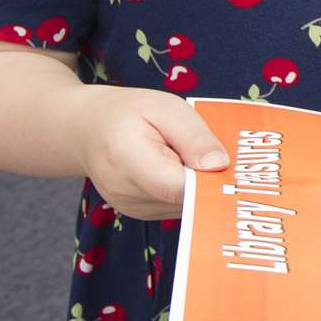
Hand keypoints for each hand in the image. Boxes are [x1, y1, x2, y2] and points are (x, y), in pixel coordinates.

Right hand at [73, 86, 227, 219]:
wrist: (87, 129)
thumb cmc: (129, 112)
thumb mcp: (166, 108)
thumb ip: (193, 137)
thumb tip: (219, 166)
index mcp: (127, 161)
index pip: (177, 186)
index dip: (209, 181)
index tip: (233, 169)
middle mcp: (126, 193)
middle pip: (185, 198)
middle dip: (208, 180)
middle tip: (222, 155)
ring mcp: (132, 207)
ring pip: (184, 204)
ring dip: (197, 184)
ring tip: (192, 155)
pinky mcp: (140, 212)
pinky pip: (176, 204)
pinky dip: (186, 188)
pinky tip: (182, 166)